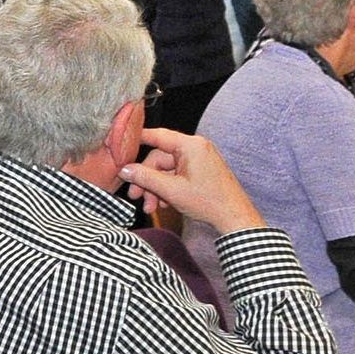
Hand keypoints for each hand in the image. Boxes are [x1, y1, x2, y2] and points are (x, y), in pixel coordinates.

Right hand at [118, 126, 264, 233]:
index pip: (157, 136)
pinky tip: (164, 203)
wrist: (234, 218)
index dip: (136, 140)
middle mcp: (195, 148)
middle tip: (136, 195)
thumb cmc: (210, 202)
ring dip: (156, 188)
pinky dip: (167, 188)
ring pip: (166, 170)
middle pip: (159, 159)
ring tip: (151, 206)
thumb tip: (125, 170)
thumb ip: (145, 178)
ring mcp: (199, 160)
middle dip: (147, 180)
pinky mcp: (200, 171)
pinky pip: (176, 175)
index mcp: (191, 146)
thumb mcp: (171, 190)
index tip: (120, 145)